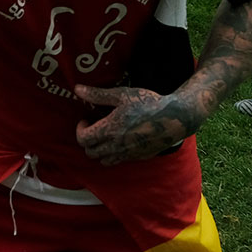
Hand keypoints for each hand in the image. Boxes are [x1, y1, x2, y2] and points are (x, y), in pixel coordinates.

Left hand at [73, 85, 196, 163]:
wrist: (174, 118)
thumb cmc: (147, 103)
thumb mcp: (122, 95)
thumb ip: (98, 95)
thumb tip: (77, 89)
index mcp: (110, 129)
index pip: (83, 139)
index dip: (80, 129)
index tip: (86, 119)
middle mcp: (116, 145)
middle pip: (90, 152)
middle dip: (88, 141)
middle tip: (94, 128)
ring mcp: (127, 154)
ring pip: (103, 161)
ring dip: (99, 150)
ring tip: (105, 136)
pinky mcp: (137, 158)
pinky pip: (118, 161)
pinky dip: (113, 155)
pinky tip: (120, 140)